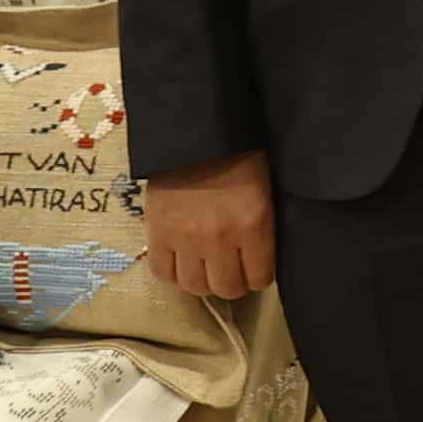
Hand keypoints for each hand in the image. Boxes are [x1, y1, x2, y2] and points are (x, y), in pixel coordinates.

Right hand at [143, 149, 276, 301]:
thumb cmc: (239, 155)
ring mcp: (185, 237)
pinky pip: (162, 273)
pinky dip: (172, 272)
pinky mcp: (157, 232)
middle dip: (232, 282)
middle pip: (226, 289)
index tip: (254, 268)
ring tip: (204, 265)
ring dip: (202, 280)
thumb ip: (263, 229)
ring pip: (194, 287)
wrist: (194, 132)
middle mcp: (220, 237)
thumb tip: (259, 260)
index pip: (259, 279)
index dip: (257, 276)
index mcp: (254, 224)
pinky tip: (181, 260)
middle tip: (230, 268)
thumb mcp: (265, 191)